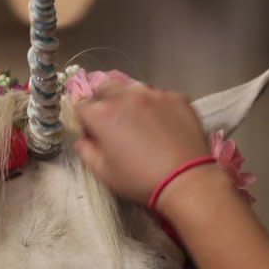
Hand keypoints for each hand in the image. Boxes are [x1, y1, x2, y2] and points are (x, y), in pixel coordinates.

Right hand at [73, 84, 215, 205]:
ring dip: (130, 101)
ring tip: (140, 123)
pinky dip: (155, 106)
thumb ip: (86, 151)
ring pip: (133, 89)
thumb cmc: (140, 180)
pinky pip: (159, 96)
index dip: (85, 121)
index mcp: (102, 114)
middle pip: (105, 88)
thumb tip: (83, 139)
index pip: (82, 107)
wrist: (186, 180)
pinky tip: (163, 125)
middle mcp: (126, 96)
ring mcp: (154, 94)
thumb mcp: (103, 173)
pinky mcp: (177, 97)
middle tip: (114, 123)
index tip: (94, 134)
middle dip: (104, 102)